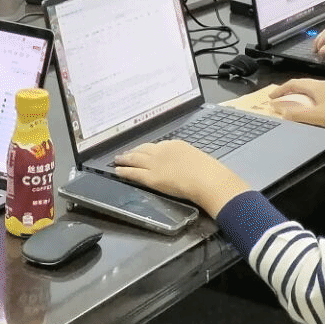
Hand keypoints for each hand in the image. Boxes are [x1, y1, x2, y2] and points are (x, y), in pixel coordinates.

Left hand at [113, 140, 250, 214]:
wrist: (206, 179)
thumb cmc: (207, 171)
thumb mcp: (196, 158)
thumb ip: (186, 160)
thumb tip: (185, 165)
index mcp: (175, 144)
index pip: (157, 146)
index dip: (147, 149)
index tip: (143, 151)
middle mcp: (162, 151)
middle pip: (143, 149)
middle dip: (133, 151)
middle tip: (125, 153)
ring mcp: (155, 164)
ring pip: (135, 159)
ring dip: (124, 159)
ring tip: (117, 160)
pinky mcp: (150, 177)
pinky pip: (133, 173)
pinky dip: (124, 171)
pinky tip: (117, 171)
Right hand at [259, 78, 324, 133]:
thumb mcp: (315, 116)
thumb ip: (297, 114)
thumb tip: (280, 111)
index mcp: (315, 86)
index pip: (293, 83)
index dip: (280, 90)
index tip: (271, 97)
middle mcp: (320, 84)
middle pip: (299, 83)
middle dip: (286, 90)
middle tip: (277, 99)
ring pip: (306, 87)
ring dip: (295, 93)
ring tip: (288, 101)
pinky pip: (313, 91)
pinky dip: (304, 96)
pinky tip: (305, 104)